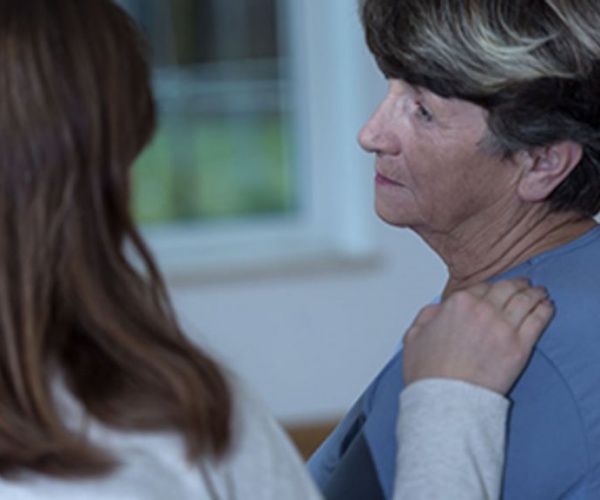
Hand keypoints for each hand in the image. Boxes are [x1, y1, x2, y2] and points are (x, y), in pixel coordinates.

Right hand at [402, 279, 553, 393]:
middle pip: (506, 289)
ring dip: (534, 293)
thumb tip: (439, 310)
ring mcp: (503, 328)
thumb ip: (427, 315)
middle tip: (523, 284)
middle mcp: (482, 310)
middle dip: (516, 284)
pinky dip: (544, 310)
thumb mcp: (414, 334)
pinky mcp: (519, 347)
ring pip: (525, 300)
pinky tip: (547, 306)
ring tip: (539, 292)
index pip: (480, 287)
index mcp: (458, 303)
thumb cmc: (428, 372)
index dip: (488, 288)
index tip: (494, 291)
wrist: (445, 399)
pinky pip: (538, 320)